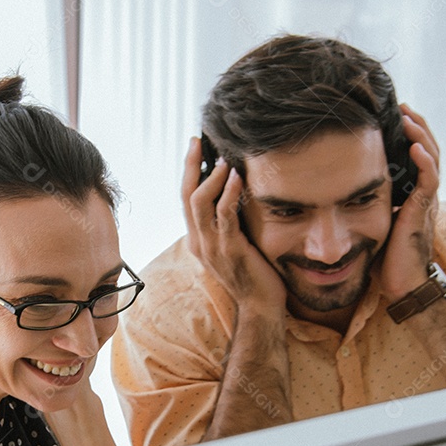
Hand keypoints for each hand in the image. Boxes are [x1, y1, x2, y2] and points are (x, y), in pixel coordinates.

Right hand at [181, 137, 286, 313]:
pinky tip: (236, 177)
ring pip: (199, 203)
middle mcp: (198, 242)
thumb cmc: (252, 272)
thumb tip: (232, 190)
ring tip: (222, 158)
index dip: (188, 172)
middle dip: (190, 165)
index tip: (194, 147)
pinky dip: (228, 193)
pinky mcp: (229, 250)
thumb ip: (227, 222)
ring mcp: (211, 247)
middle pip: (185, 196)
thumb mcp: (233, 243)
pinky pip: (224, 216)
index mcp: (197, 239)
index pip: (185, 199)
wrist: (260, 304)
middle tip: (198, 141)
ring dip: (210, 177)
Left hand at [377, 105, 441, 299]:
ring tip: (409, 117)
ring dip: (421, 136)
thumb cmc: (385, 260)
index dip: (408, 135)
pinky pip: (429, 182)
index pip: (416, 156)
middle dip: (416, 126)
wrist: (402, 287)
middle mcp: (422, 195)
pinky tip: (415, 147)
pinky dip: (425, 162)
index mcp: (411, 195)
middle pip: (427, 151)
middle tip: (402, 106)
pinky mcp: (423, 214)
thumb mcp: (371, 223)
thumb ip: (364, 204)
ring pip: (432, 160)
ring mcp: (425, 203)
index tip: (393, 115)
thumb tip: (334, 188)